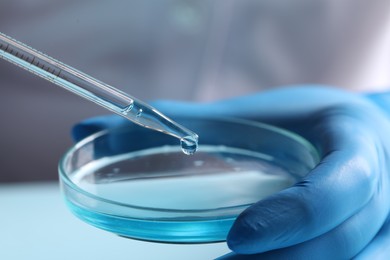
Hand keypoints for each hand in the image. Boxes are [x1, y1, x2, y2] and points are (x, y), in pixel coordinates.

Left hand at [72, 86, 389, 258]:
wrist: (358, 137)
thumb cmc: (305, 123)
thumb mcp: (256, 115)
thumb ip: (182, 122)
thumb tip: (87, 130)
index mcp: (358, 143)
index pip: (346, 182)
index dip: (298, 214)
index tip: (238, 238)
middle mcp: (382, 191)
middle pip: (343, 243)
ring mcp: (384, 227)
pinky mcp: (374, 248)